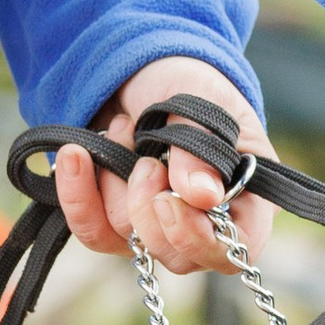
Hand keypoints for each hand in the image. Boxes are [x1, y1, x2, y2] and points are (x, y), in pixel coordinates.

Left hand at [51, 57, 277, 277]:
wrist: (139, 68)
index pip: (236, 247)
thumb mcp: (202, 98)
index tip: (167, 201)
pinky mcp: (118, 224)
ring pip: (130, 240)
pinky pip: (93, 232)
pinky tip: (76, 156)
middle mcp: (207, 221)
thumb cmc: (187, 82)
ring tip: (126, 130)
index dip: (201, 239)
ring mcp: (160, 227)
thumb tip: (202, 197)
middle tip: (146, 158)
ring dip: (116, 180)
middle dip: (147, 206)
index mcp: (248, 194)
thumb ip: (202, 146)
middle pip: (178, 257)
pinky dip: (78, 194)